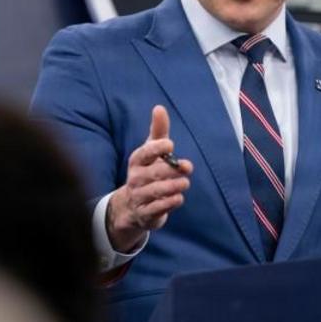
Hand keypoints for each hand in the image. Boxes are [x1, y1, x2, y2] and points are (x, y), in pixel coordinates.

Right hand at [107, 105, 192, 251]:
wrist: (132, 206)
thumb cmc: (147, 171)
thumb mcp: (151, 150)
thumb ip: (158, 131)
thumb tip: (159, 107)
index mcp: (137, 161)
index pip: (143, 153)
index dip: (156, 148)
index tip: (170, 144)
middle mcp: (136, 179)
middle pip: (153, 173)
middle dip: (171, 170)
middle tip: (187, 168)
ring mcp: (139, 197)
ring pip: (156, 191)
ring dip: (173, 187)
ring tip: (185, 183)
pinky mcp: (146, 214)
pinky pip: (157, 209)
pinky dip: (169, 203)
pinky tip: (179, 198)